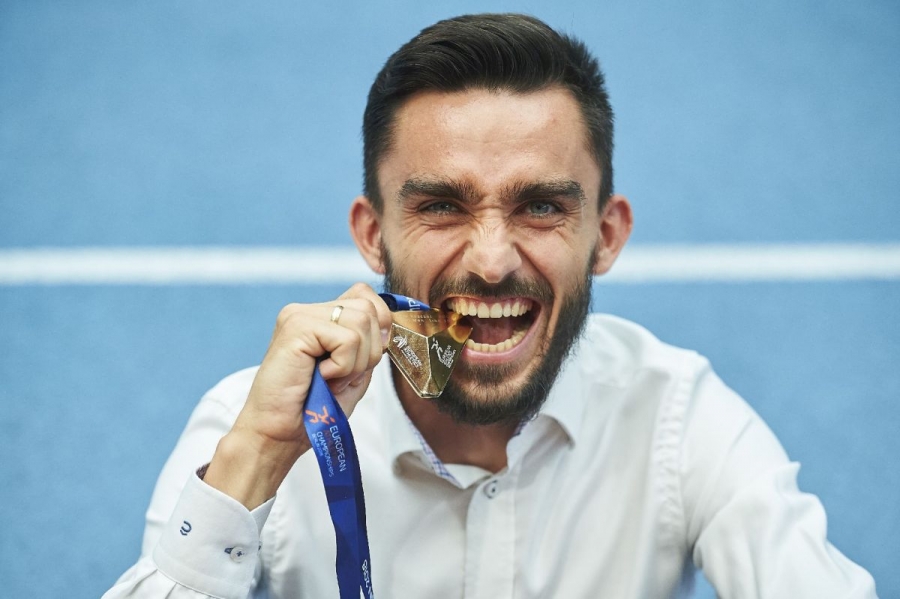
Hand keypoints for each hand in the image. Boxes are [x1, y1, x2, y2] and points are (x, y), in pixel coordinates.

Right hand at [203, 283, 391, 507]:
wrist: (281, 434)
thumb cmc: (314, 409)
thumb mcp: (355, 371)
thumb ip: (370, 344)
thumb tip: (389, 325)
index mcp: (322, 317)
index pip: (366, 296)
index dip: (378, 327)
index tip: (362, 360)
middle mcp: (309, 310)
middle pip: (369, 309)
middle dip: (368, 352)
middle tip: (339, 376)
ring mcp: (300, 315)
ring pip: (362, 322)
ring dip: (354, 362)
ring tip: (329, 378)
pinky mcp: (296, 326)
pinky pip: (347, 340)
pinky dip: (343, 367)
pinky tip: (320, 377)